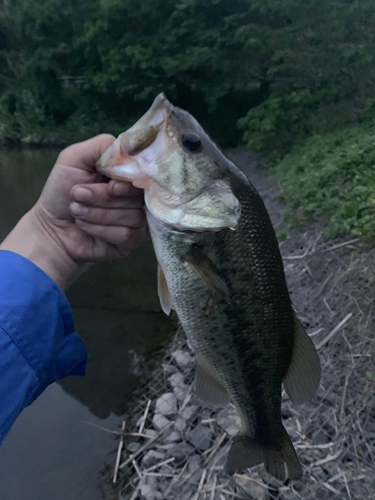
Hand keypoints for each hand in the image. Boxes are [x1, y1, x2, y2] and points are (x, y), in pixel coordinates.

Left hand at [0, 135, 145, 287]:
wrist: (50, 226)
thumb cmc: (62, 191)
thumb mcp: (75, 158)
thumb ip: (102, 146)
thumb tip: (129, 149)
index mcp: (126, 175)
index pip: (142, 173)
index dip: (126, 181)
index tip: (108, 184)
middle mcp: (135, 196)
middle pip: (136, 195)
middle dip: (102, 197)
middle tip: (77, 196)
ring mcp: (135, 219)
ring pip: (132, 216)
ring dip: (97, 214)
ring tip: (77, 212)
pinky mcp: (130, 241)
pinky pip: (126, 234)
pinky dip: (101, 230)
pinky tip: (85, 227)